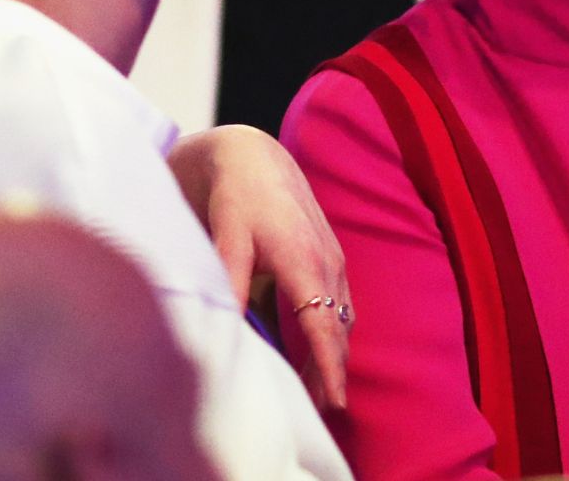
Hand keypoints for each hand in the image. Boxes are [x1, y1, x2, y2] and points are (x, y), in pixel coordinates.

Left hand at [167, 126, 350, 408]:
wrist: (254, 158)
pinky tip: (320, 353)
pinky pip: (339, 306)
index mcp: (303, 258)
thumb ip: (231, 280)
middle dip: (333, 371)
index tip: (335, 399)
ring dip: (334, 355)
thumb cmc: (237, 197)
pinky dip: (333, 334)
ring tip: (319, 392)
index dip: (328, 364)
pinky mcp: (331, 259)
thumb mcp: (226, 236)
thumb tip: (227, 325)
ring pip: (341, 320)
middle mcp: (327, 262)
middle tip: (320, 410)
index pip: (321, 323)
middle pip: (337, 330)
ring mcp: (334, 260)